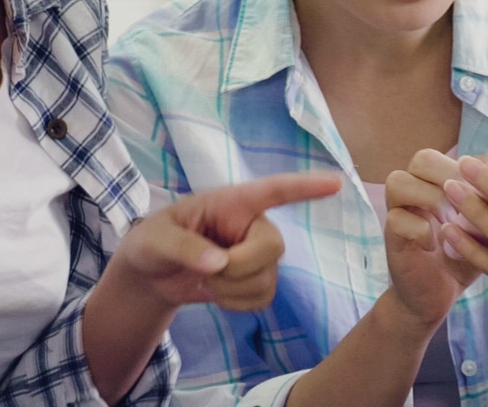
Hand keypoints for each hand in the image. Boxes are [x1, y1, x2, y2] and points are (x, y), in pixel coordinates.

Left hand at [116, 171, 341, 310]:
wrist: (152, 275)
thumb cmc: (152, 242)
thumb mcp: (155, 239)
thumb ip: (183, 247)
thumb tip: (218, 263)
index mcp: (229, 201)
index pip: (272, 190)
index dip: (304, 186)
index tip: (335, 182)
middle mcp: (250, 224)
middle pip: (273, 245)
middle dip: (241, 267)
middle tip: (209, 271)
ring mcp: (256, 253)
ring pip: (269, 277)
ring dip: (233, 289)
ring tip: (206, 279)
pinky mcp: (256, 279)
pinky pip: (264, 297)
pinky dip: (238, 304)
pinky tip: (218, 293)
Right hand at [385, 149, 481, 328]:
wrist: (436, 295)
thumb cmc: (468, 256)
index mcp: (440, 181)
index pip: (454, 155)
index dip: (480, 168)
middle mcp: (415, 189)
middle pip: (423, 160)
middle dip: (454, 180)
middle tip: (477, 204)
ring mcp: (399, 210)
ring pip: (400, 181)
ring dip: (432, 200)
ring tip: (455, 222)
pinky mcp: (392, 236)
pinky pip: (398, 219)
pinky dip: (422, 230)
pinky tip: (440, 245)